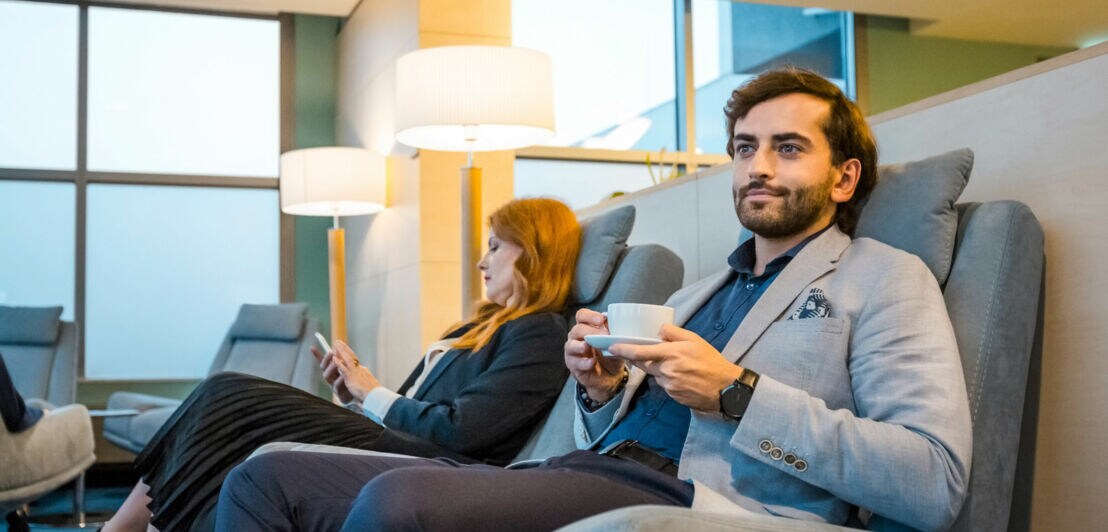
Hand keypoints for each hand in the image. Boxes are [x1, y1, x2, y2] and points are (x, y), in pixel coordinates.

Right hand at [311, 344, 353, 403]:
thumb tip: (339, 346)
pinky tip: (343, 375)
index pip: (323, 362)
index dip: (317, 355)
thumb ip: (344, 360)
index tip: (312, 347)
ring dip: (331, 368)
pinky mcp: (338, 394)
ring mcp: (333, 386)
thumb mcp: (350, 369)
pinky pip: (336, 386)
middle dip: (326, 360)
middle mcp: (331, 379)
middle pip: (324, 368)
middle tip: (331, 352)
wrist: (361, 396)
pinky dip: (339, 380)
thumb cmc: (354, 381)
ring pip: (327, 377)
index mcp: (332, 372)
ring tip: (336, 362)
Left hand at [332, 340, 380, 402]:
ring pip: (347, 359)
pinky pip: (344, 369)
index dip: (349, 354)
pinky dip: (338, 363)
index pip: (355, 361)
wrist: (376, 396)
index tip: (345, 349)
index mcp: (363, 371)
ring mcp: (355, 373)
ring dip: (341, 351)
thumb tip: (366, 379)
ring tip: (335, 344)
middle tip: (338, 342)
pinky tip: (334, 358)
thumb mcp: (369, 384)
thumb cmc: (374, 393)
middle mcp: (359, 370)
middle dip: (344, 348)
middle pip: (351, 356)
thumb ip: (364, 380)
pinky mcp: (351, 378)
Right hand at [564, 308, 627, 402]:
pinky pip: (575, 363)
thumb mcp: (615, 342)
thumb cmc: (610, 354)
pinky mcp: (574, 366)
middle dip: (590, 331)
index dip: (590, 316)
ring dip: (579, 346)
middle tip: (603, 335)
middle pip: (577, 329)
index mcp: (586, 327)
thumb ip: (614, 332)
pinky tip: (592, 362)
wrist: (610, 376)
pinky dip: (584, 362)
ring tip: (587, 346)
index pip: (582, 315)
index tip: (601, 319)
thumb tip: (619, 323)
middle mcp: (576, 337)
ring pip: (570, 345)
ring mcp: (573, 352)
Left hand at [609, 324, 743, 411]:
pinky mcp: (673, 396)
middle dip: (638, 359)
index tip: (612, 347)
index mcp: (671, 354)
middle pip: (643, 364)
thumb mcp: (695, 340)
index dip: (624, 350)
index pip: (641, 352)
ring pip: (655, 375)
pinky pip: (664, 385)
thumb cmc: (712, 362)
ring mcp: (669, 385)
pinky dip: (667, 379)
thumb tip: (658, 331)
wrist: (726, 388)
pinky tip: (682, 377)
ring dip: (658, 369)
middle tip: (639, 353)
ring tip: (677, 366)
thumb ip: (674, 332)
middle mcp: (667, 370)